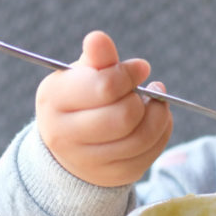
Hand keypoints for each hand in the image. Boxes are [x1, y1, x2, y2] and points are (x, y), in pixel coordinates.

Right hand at [35, 31, 171, 186]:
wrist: (70, 146)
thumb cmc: (81, 99)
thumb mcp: (83, 73)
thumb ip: (96, 57)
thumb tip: (99, 39)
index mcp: (54, 99)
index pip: (105, 86)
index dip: (129, 74)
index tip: (140, 69)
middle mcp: (64, 134)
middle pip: (124, 116)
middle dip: (142, 99)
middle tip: (148, 89)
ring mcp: (88, 161)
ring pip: (141, 137)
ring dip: (158, 115)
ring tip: (156, 101)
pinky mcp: (113, 175)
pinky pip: (150, 153)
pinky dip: (161, 132)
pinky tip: (156, 120)